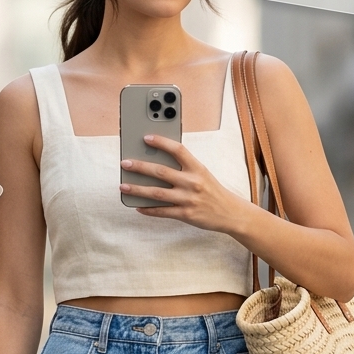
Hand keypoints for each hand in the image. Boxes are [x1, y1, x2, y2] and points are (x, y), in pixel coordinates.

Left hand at [120, 135, 248, 233]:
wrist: (230, 213)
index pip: (178, 150)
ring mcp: (188, 199)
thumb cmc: (212, 191)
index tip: (146, 138)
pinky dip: (148, 209)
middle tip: (125, 163)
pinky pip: (162, 212)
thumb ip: (184, 168)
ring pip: (157, 193)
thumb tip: (157, 162)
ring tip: (123, 186)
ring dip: (137, 189)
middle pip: (161, 171)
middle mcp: (192, 182)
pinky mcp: (186, 215)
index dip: (161, 142)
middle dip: (140, 167)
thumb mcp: (202, 174)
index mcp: (197, 168)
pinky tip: (137, 206)